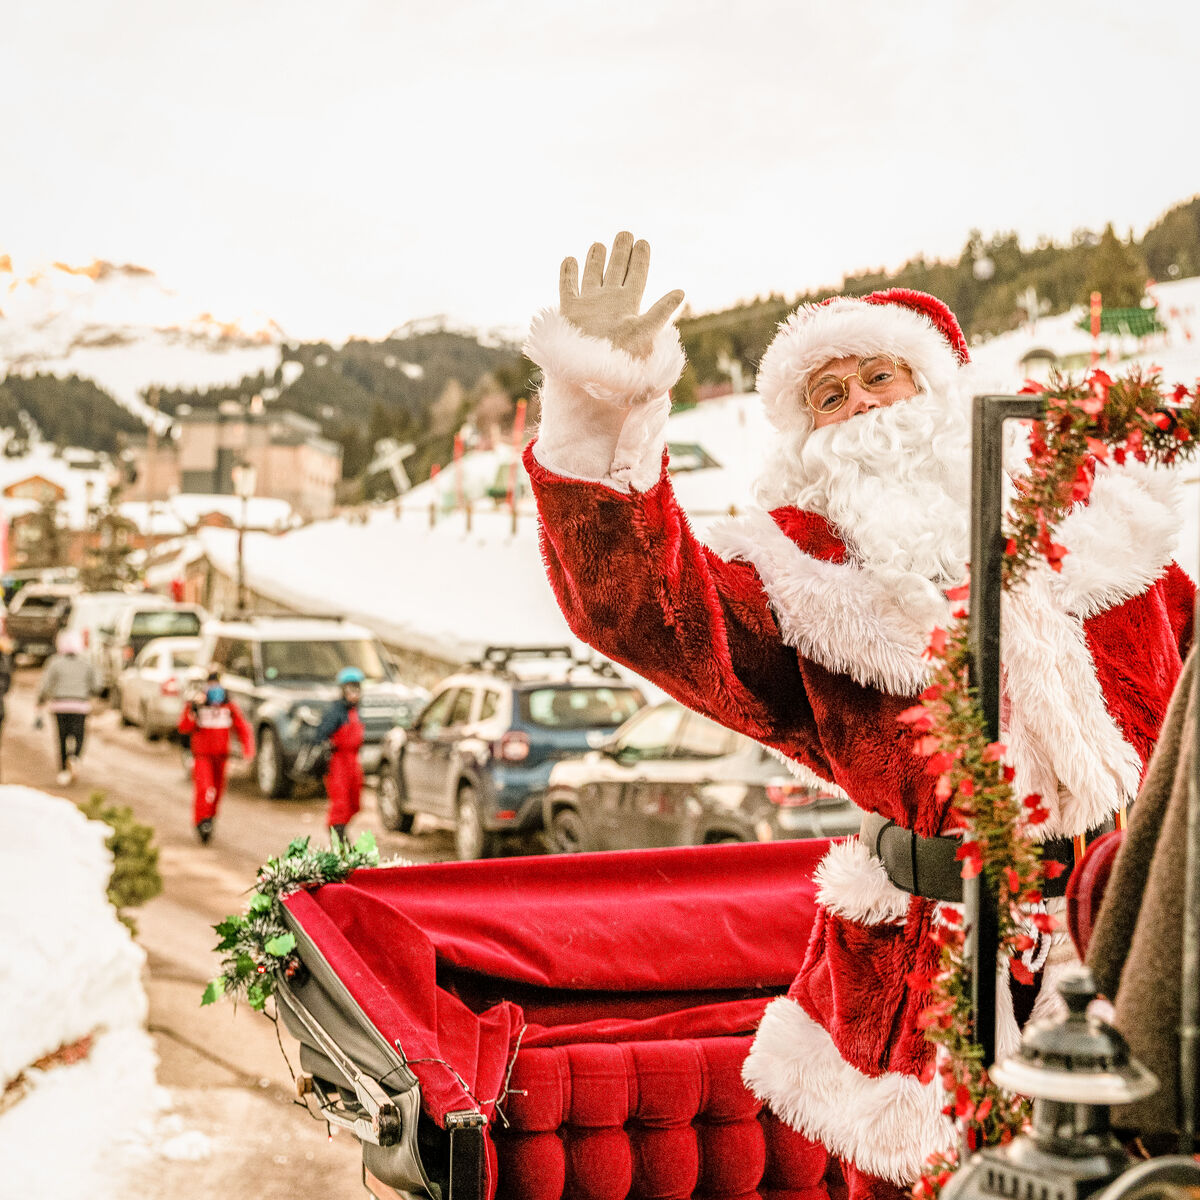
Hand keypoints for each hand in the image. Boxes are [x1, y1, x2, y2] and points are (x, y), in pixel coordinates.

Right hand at [559, 232, 683, 359]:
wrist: (592, 372)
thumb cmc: (620, 355)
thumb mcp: (644, 331)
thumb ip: (661, 310)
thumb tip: (682, 291)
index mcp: (628, 304)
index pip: (637, 275)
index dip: (640, 258)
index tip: (643, 241)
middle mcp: (610, 301)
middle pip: (616, 270)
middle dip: (620, 252)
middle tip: (625, 233)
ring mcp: (589, 305)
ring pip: (592, 275)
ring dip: (596, 260)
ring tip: (599, 244)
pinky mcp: (570, 311)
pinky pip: (567, 288)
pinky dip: (568, 273)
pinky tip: (570, 259)